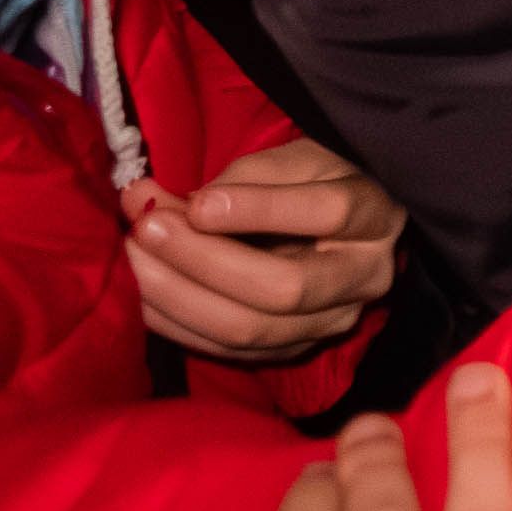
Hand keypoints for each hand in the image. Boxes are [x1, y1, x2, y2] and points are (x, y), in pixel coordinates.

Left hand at [130, 135, 404, 363]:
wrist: (342, 230)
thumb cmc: (319, 181)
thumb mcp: (300, 158)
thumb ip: (241, 176)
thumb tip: (159, 201)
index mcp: (376, 216)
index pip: (328, 213)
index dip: (260, 209)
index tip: (199, 201)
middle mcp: (365, 279)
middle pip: (284, 287)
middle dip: (203, 260)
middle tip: (146, 229)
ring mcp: (331, 324)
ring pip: (251, 330)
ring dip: (179, 296)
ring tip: (135, 257)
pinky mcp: (295, 351)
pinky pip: (230, 352)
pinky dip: (179, 325)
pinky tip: (144, 295)